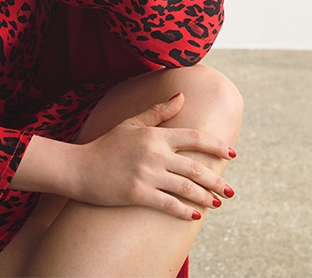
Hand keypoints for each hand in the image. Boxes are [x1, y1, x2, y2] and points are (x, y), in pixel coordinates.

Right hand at [69, 93, 235, 220]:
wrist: (79, 167)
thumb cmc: (107, 144)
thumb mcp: (132, 123)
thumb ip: (159, 111)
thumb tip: (181, 96)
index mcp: (156, 135)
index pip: (194, 138)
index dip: (216, 146)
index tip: (232, 154)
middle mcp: (155, 153)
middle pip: (196, 167)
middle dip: (217, 180)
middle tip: (230, 190)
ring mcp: (147, 175)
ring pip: (186, 187)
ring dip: (206, 197)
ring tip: (218, 203)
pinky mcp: (137, 194)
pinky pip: (168, 204)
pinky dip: (184, 211)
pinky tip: (194, 216)